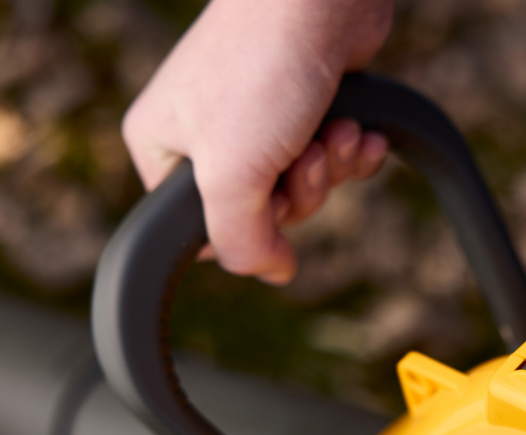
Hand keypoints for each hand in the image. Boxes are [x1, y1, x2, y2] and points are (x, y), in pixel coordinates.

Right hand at [122, 0, 393, 283]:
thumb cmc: (260, 69)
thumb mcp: (230, 176)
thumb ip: (240, 243)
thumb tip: (272, 273)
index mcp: (165, 148)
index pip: (203, 231)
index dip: (247, 229)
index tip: (268, 201)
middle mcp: (210, 135)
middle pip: (264, 212)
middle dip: (301, 190)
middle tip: (305, 155)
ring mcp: (261, 118)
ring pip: (304, 186)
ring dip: (332, 167)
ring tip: (336, 131)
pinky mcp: (307, 103)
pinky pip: (332, 156)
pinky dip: (352, 150)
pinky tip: (360, 130)